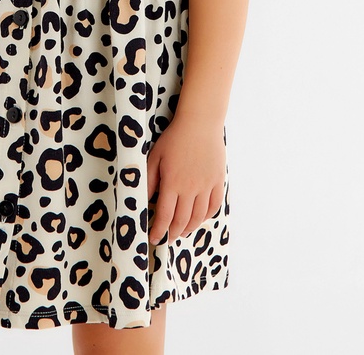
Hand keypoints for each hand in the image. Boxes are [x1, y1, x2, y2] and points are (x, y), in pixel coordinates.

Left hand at [146, 114, 225, 243]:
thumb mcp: (155, 156)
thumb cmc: (174, 138)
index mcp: (172, 183)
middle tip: (166, 239)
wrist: (200, 123)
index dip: (159, 230)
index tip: (154, 238)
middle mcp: (190, 188)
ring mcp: (206, 186)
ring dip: (189, 228)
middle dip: (172, 233)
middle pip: (182, 220)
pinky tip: (200, 219)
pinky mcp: (218, 181)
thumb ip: (150, 180)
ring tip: (181, 232)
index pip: (164, 215)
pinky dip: (207, 216)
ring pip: (199, 216)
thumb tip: (144, 200)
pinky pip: (214, 205)